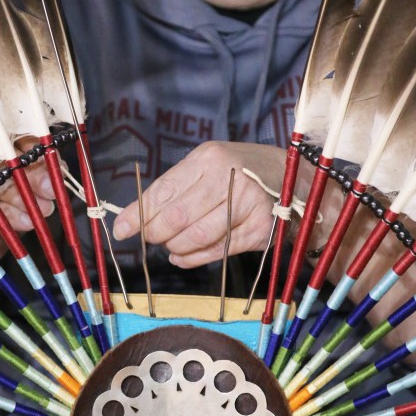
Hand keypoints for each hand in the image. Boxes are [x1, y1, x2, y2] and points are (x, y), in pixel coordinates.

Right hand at [0, 158, 56, 261]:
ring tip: (44, 209)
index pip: (16, 140)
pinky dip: (8, 215)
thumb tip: (60, 172)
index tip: (58, 166)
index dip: (38, 150)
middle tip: (51, 190)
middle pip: (4, 160)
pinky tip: (27, 222)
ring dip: (21, 196)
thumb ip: (42, 180)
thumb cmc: (8, 215)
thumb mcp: (30, 195)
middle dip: (33, 174)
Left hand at [112, 141, 288, 267]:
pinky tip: (183, 256)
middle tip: (149, 239)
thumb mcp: (208, 167)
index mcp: (208, 158)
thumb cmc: (239, 173)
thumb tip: (133, 220)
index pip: (163, 190)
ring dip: (175, 247)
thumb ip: (174, 190)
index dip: (138, 214)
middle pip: (176, 217)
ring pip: (195, 237)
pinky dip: (193, 258)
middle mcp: (227, 178)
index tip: (121, 229)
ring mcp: (246, 204)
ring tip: (171, 246)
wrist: (293, 180)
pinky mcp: (258, 229)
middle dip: (154, 233)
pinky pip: (216, 251)